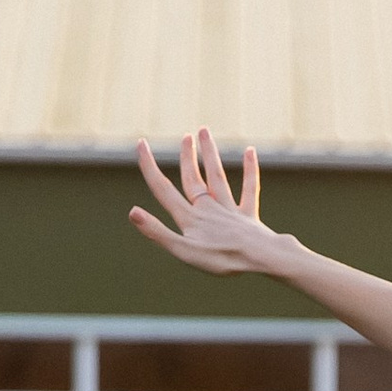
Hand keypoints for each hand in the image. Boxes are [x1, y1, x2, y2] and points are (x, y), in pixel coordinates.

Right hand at [128, 128, 290, 275]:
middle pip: (193, 179)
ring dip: (209, 155)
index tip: (141, 144)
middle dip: (186, 158)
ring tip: (204, 132)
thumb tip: (132, 212)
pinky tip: (250, 150)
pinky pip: (249, 189)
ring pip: (217, 177)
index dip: (149, 167)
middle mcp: (208, 209)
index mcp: (190, 218)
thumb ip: (158, 232)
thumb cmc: (221, 258)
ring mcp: (229, 211)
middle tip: (185, 137)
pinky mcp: (249, 217)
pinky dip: (250, 170)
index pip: (164, 189)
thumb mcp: (183, 250)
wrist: (259, 258)